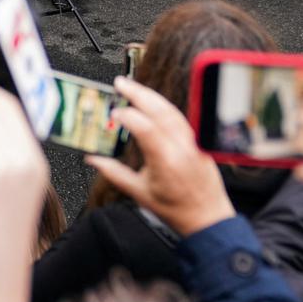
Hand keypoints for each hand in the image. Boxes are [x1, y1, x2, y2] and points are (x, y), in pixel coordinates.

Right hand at [87, 76, 234, 236]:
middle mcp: (182, 147)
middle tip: (120, 83)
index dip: (127, 115)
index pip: (145, 127)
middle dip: (138, 93)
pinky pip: (180, 117)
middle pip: (160, 110)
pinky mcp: (198, 142)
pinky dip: (164, 106)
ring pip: (171, 110)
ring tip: (133, 87)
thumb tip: (93, 159)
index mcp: (166, 161)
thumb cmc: (178, 211)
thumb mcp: (140, 194)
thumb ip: (114, 173)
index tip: (114, 112)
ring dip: (151, 96)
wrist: (209, 219)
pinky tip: (153, 103)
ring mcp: (193, 142)